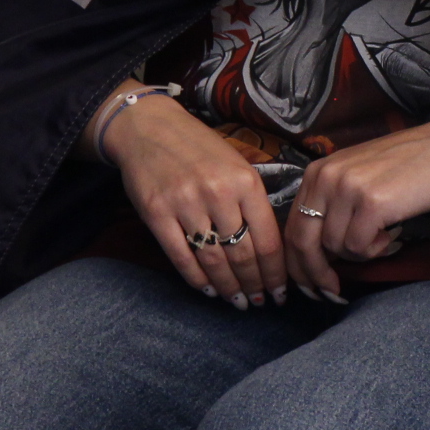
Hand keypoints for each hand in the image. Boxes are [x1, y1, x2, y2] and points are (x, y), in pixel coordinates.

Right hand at [102, 90, 289, 309]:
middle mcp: (218, 194)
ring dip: (227, 287)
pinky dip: (196, 278)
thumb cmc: (199, 148)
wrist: (150, 127)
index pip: (268, 241)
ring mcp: (185, 204)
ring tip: (237, 302)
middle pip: (242, 255)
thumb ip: (252, 202)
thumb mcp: (236, 165)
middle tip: (259, 302)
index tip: (280, 292)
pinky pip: (181, 257)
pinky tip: (207, 289)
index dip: (275, 274)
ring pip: (213, 260)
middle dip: (254, 285)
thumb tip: (270, 249)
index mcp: (246, 182)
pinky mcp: (157, 214)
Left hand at [283, 112, 429, 303]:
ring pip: (336, 247)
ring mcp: (348, 189)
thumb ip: (331, 204)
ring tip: (382, 236)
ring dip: (359, 252)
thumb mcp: (355, 175)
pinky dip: (375, 249)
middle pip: (303, 241)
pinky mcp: (372, 203)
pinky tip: (392, 233)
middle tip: (331, 291)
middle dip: (314, 273)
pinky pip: (359, 247)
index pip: (293, 225)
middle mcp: (326, 177)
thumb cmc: (407, 165)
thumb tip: (318, 252)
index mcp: (317, 171)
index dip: (297, 261)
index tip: (309, 283)